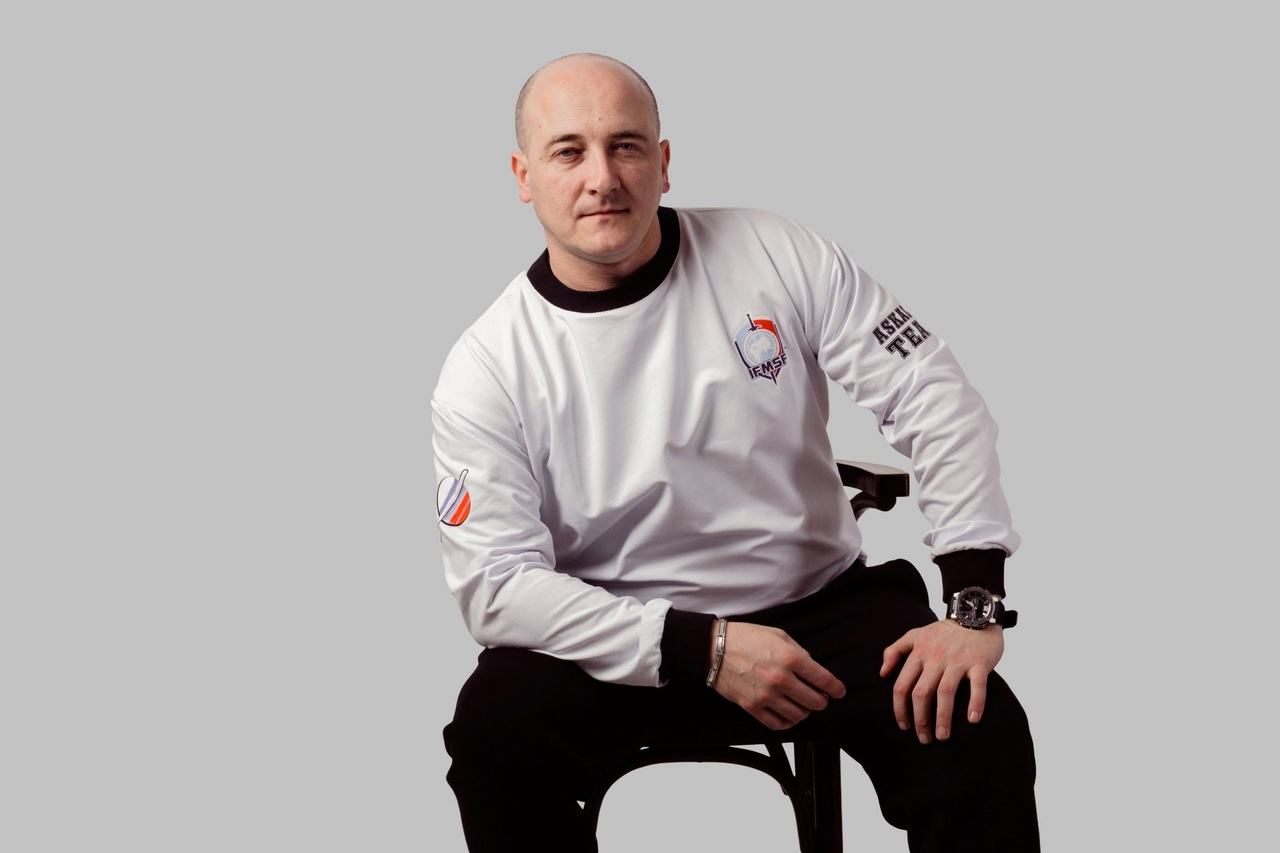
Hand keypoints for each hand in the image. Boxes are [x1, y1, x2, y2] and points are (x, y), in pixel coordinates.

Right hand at [712, 622, 845, 730]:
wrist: (714, 648)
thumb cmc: (746, 638)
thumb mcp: (779, 635)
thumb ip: (799, 652)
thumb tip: (813, 671)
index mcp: (790, 657)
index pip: (824, 680)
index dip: (836, 688)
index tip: (839, 691)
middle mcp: (781, 678)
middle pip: (815, 702)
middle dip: (822, 700)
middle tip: (820, 697)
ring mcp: (766, 695)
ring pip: (799, 715)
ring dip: (805, 711)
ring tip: (801, 703)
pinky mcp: (753, 707)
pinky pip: (778, 724)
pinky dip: (788, 722)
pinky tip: (788, 713)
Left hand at [880, 620, 1003, 743]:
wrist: (975, 614)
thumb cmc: (944, 631)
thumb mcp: (915, 634)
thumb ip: (894, 651)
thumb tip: (882, 673)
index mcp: (919, 653)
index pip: (902, 685)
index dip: (900, 708)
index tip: (904, 726)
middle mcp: (936, 658)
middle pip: (921, 693)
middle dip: (920, 719)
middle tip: (923, 738)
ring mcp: (958, 660)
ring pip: (946, 692)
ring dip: (943, 718)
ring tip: (942, 737)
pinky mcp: (980, 663)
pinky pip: (977, 686)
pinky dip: (975, 703)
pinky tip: (972, 720)